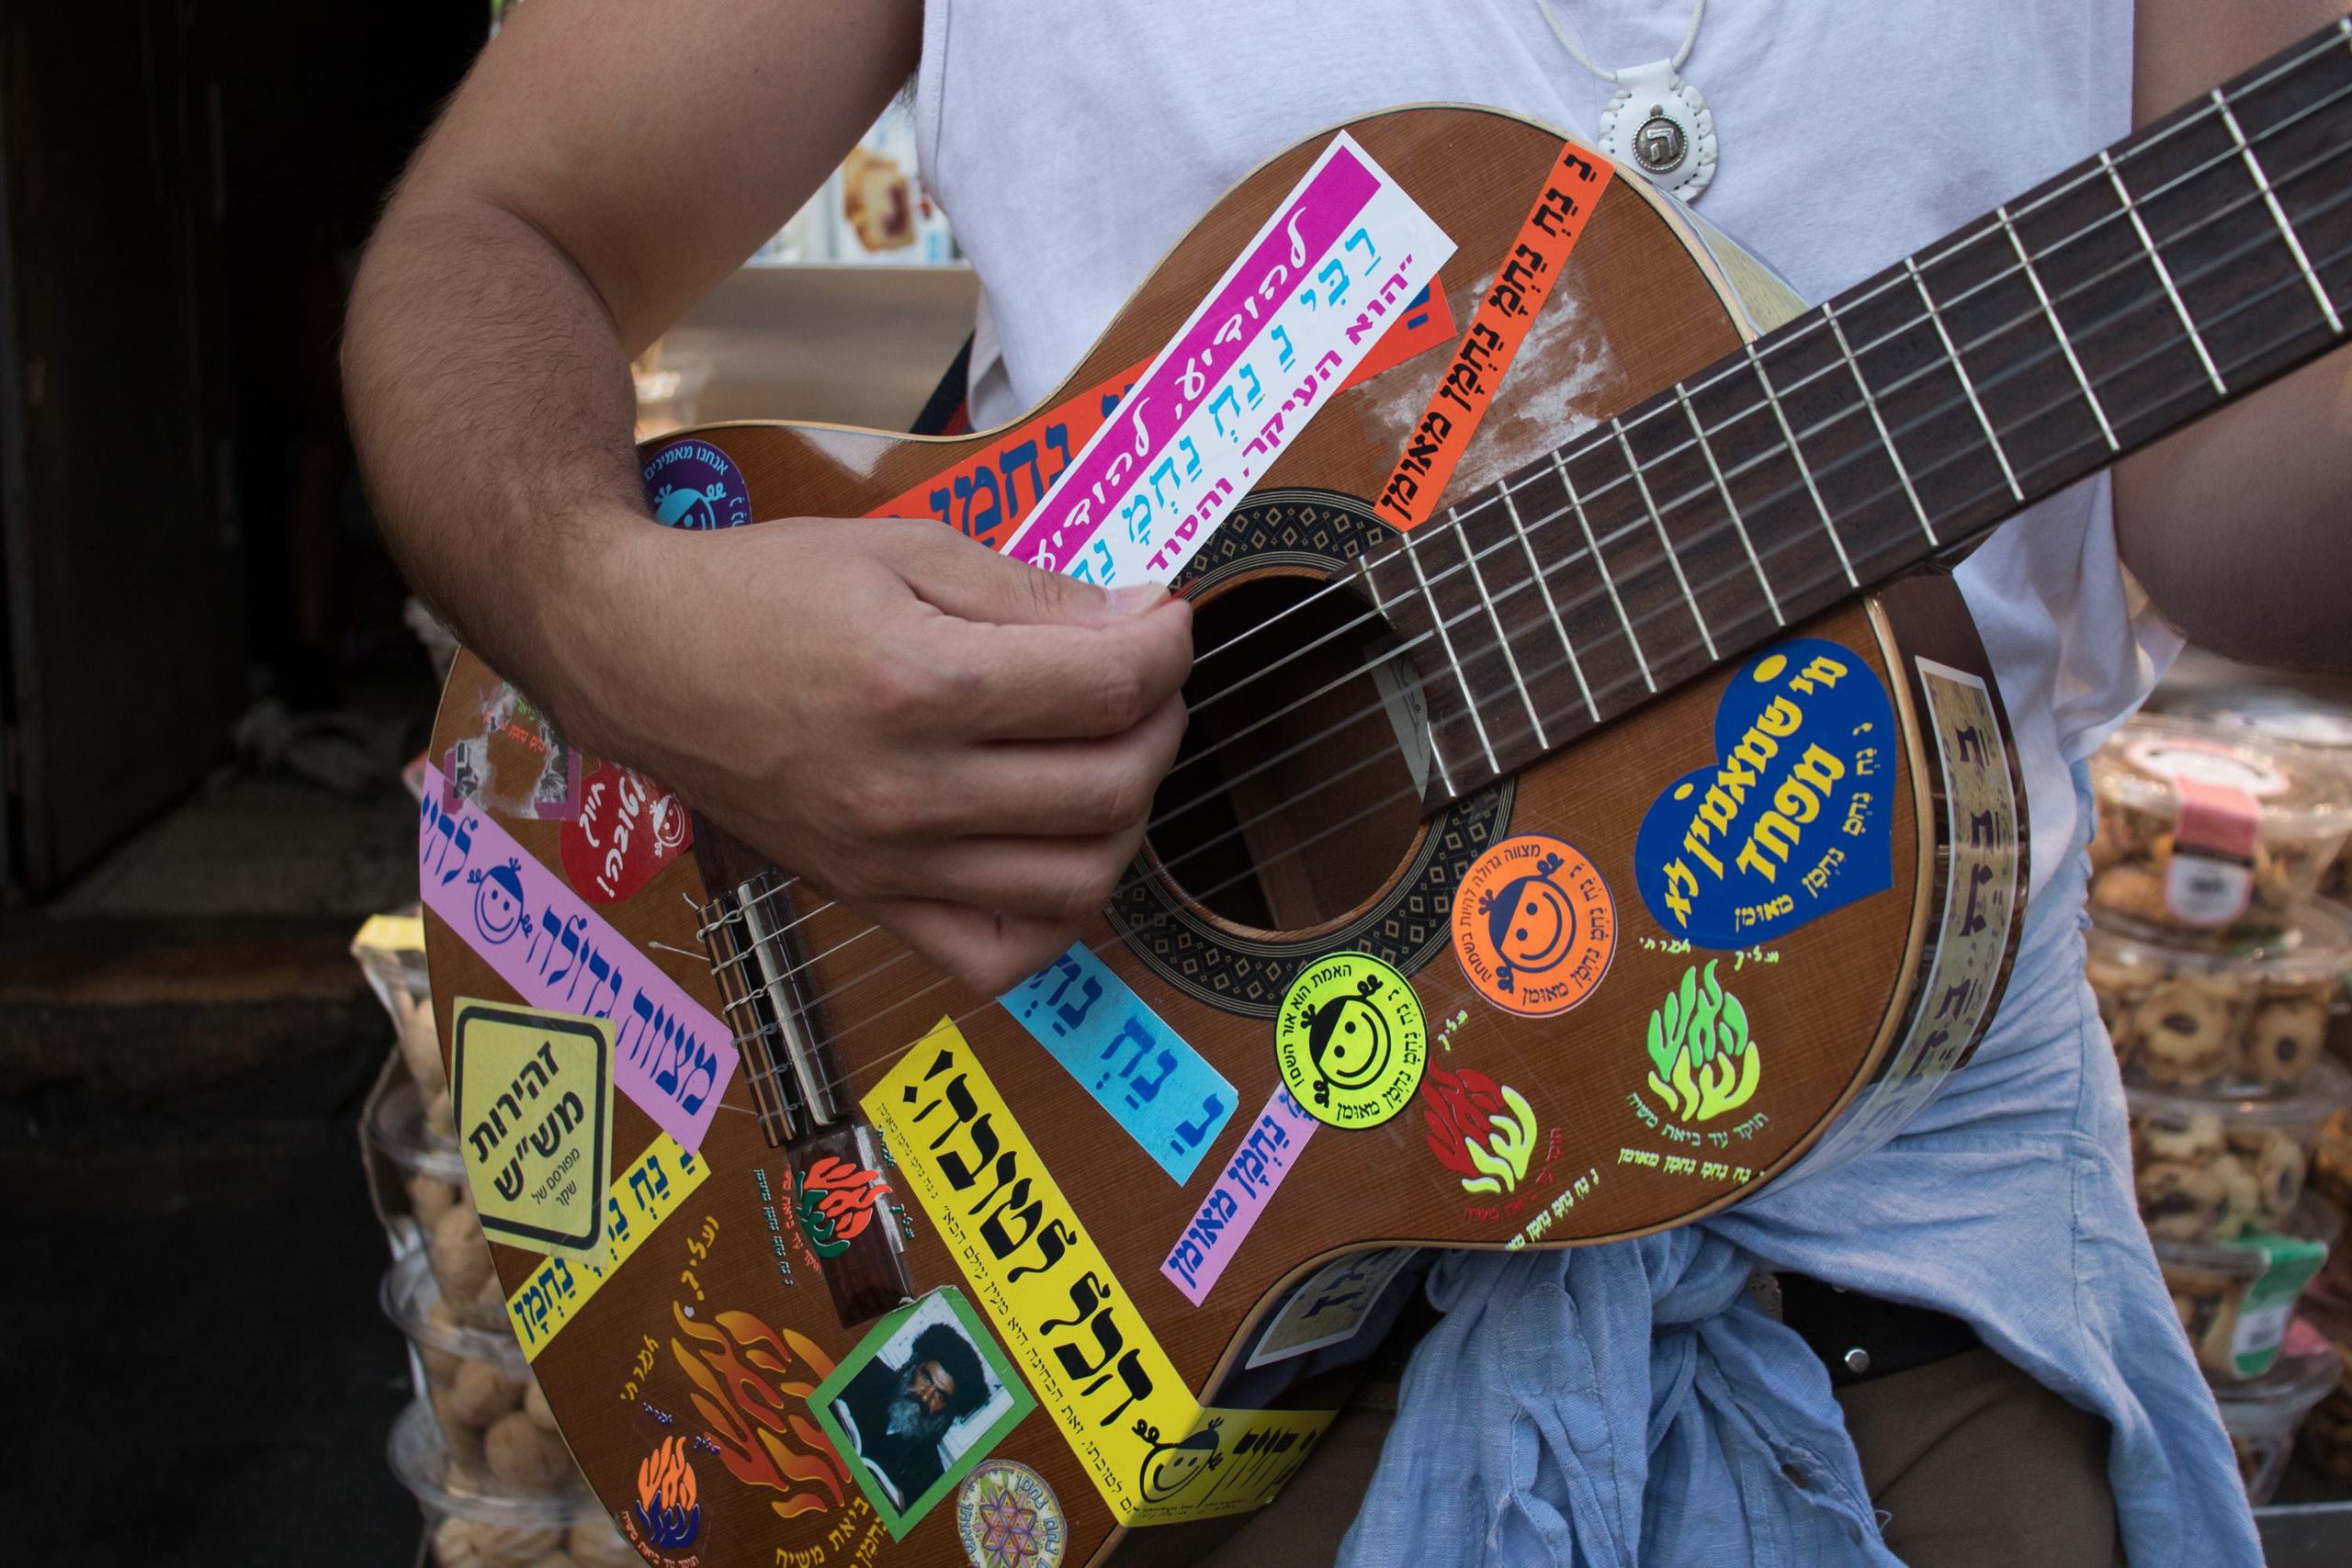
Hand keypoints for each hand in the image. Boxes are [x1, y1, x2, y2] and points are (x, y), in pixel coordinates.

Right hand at [552, 513, 1192, 993]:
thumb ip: (1033, 593)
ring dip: (1128, 815)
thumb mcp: (903, 551)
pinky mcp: (874, 904)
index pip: (1108, 687)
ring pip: (1081, 880)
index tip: (1165, 620)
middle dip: (1161, 720)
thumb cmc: (762, 593)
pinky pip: (1004, 955)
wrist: (641, 659)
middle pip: (1112, 785)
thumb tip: (1143, 620)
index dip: (1167, 646)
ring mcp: (890, 864)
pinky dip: (1060, 913)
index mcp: (917, 684)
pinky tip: (1058, 847)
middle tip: (1142, 679)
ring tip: (1107, 753)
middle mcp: (907, 792)